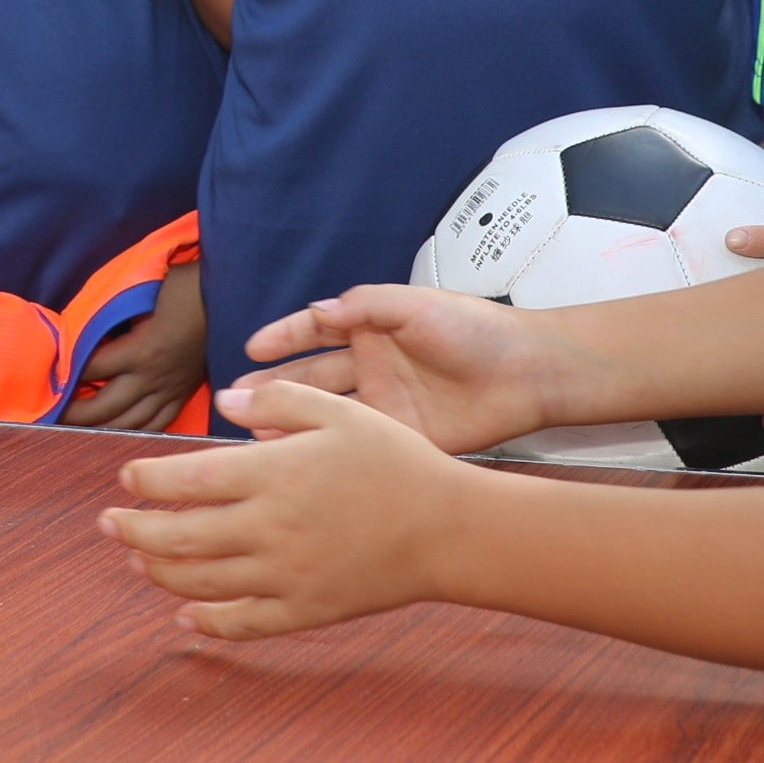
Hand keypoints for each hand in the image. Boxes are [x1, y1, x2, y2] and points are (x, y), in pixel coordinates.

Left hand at [61, 258, 209, 429]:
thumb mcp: (143, 292)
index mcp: (141, 350)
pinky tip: (118, 437)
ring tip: (74, 433)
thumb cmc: (185, 286)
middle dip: (73, 414)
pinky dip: (134, 433)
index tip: (48, 379)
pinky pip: (158, 424)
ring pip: (129, 423)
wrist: (232, 294)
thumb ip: (114, 317)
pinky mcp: (184, 394)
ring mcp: (170, 390)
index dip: (66, 374)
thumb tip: (83, 333)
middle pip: (104, 407)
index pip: (92, 369)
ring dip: (99, 430)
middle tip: (49, 417)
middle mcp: (154, 377)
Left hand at [99, 381, 471, 639]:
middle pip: (178, 536)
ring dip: (158, 571)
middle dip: (132, 529)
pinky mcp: (304, 610)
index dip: (146, 482)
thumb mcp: (340, 414)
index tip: (126, 478)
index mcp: (274, 474)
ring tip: (137, 558)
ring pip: (199, 582)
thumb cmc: (397, 463)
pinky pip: (242, 623)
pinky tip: (184, 614)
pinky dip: (206, 622)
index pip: (186, 480)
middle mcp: (270, 528)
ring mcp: (285, 575)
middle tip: (108, 522)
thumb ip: (277, 402)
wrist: (449, 529)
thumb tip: (223, 400)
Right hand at [230, 282, 571, 455]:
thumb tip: (318, 312)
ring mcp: (384, 404)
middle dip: (273, 387)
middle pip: (311, 377)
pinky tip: (300, 458)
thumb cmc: (477, 328)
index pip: (315, 331)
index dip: (283, 339)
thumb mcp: (415, 305)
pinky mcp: (401, 437)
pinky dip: (326, 451)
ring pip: (326, 414)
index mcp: (372, 328)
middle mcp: (371, 366)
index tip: (252, 350)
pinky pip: (355, 444)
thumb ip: (364, 306)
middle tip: (235, 401)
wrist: (528, 372)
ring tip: (254, 433)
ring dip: (292, 422)